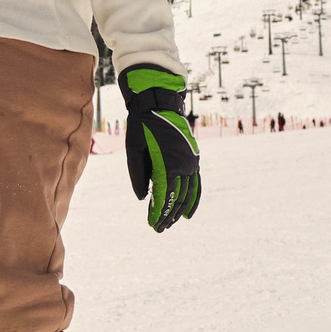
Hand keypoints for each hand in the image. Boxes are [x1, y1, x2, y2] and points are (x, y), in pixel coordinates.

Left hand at [118, 63, 201, 232]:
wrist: (159, 102)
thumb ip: (138, 175)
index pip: (164, 195)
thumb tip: (143, 199)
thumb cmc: (142, 125)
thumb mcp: (134, 149)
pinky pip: (196, 184)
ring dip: (179, 210)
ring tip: (170, 223)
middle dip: (168, 215)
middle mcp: (183, 165)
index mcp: (167, 163)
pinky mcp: (193, 159)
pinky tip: (188, 212)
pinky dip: (193, 199)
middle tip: (159, 228)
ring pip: (188, 193)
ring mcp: (191, 162)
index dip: (158, 212)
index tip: (152, 224)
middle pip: (177, 198)